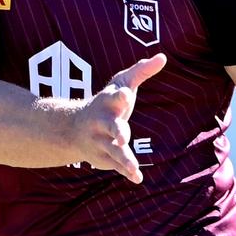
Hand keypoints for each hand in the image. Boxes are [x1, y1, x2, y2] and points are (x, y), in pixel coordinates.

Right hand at [73, 54, 166, 184]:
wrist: (73, 129)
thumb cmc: (107, 102)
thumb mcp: (122, 84)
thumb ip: (142, 71)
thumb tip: (163, 57)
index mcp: (108, 102)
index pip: (115, 97)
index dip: (121, 96)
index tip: (127, 95)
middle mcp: (102, 122)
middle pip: (111, 126)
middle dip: (116, 131)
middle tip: (122, 137)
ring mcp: (101, 141)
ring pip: (113, 151)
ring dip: (123, 159)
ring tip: (134, 168)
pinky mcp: (103, 158)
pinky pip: (115, 166)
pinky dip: (126, 172)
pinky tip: (137, 178)